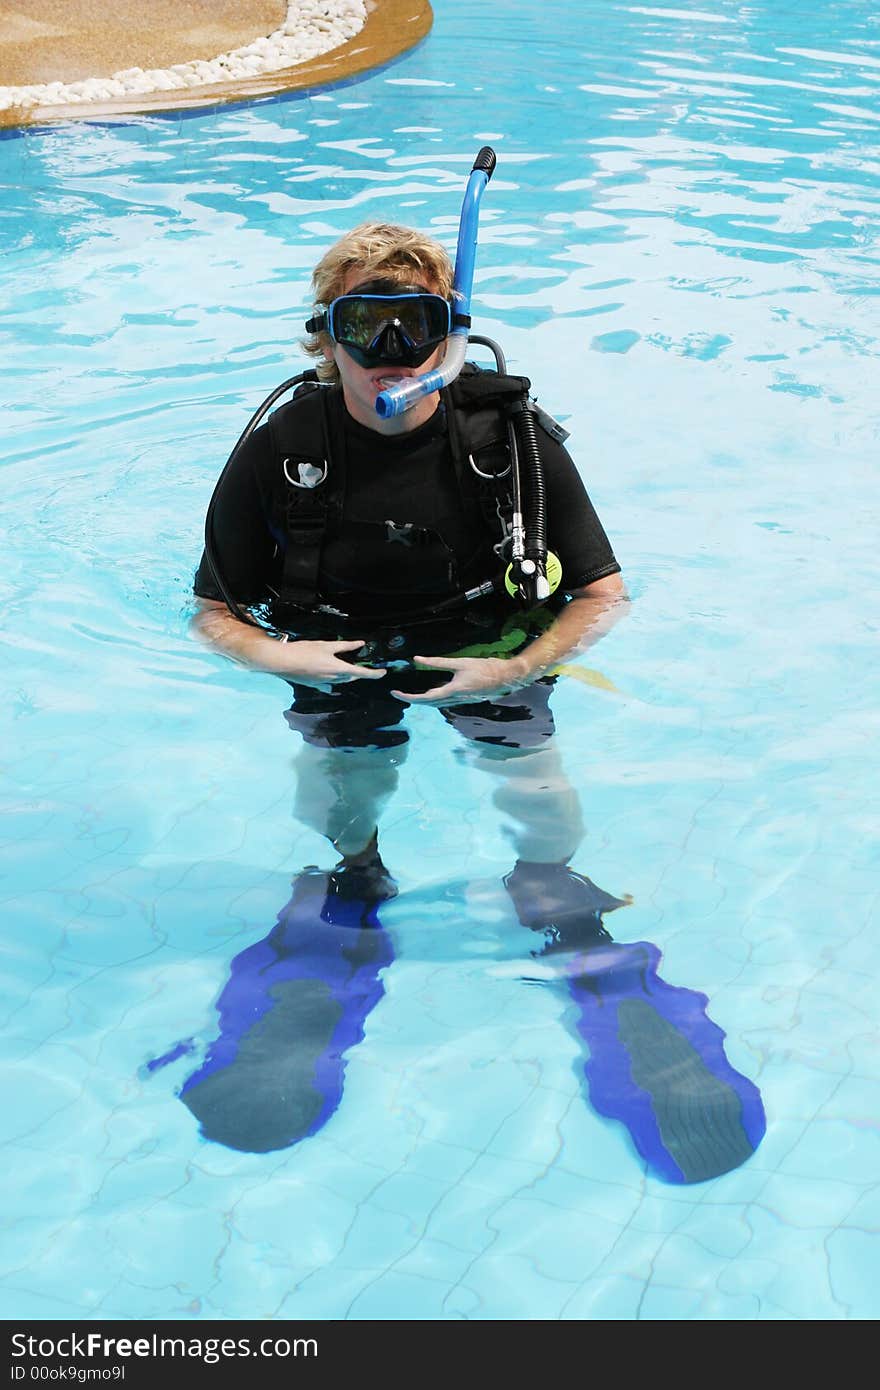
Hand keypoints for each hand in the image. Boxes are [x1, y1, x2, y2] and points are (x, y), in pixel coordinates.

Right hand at [271, 639, 386, 690]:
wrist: (282, 662)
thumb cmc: (304, 651)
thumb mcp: (326, 645)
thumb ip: (345, 646)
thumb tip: (360, 643)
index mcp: (338, 669)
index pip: (362, 673)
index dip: (374, 673)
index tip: (383, 672)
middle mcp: (333, 679)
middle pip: (351, 677)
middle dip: (359, 672)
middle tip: (364, 664)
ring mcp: (323, 684)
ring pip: (341, 681)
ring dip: (346, 675)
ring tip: (347, 666)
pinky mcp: (315, 685)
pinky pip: (328, 685)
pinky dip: (333, 680)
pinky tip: (330, 675)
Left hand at [391, 655, 526, 705]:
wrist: (507, 677)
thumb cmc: (486, 668)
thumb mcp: (460, 662)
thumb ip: (437, 662)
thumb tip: (417, 659)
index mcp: (452, 690)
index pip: (424, 698)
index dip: (407, 697)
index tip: (395, 693)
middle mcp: (455, 699)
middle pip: (428, 704)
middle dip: (411, 700)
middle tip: (397, 694)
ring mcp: (460, 701)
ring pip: (436, 705)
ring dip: (422, 701)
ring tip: (410, 695)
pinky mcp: (465, 700)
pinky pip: (444, 703)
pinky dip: (433, 700)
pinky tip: (432, 694)